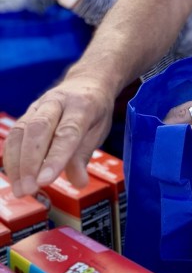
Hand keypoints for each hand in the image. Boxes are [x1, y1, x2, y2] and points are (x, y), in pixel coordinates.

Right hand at [3, 76, 116, 196]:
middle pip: (39, 128)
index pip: (67, 132)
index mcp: (82, 104)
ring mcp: (39, 105)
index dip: (56, 157)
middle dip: (30, 162)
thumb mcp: (99, 130)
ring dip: (17, 164)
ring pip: (22, 131)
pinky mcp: (27, 113)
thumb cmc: (94, 110)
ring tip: (21, 190)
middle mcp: (57, 101)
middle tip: (29, 190)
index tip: (45, 181)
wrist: (86, 82)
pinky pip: (14, 134)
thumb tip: (78, 182)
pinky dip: (12, 157)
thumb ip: (84, 156)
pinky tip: (15, 177)